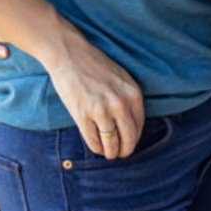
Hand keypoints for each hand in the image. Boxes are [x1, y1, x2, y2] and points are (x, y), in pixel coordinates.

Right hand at [44, 27, 144, 159]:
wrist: (71, 55)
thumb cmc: (96, 65)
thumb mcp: (121, 78)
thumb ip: (128, 98)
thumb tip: (131, 124)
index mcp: (132, 92)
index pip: (139, 124)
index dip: (135, 138)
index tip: (130, 143)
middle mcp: (120, 103)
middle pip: (128, 137)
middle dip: (125, 149)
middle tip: (121, 155)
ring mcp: (101, 110)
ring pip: (111, 143)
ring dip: (110, 152)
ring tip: (109, 154)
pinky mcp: (83, 116)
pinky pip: (93, 141)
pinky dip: (96, 147)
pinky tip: (97, 147)